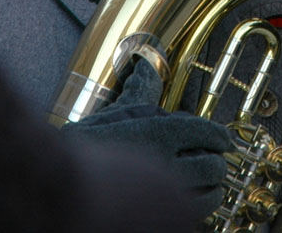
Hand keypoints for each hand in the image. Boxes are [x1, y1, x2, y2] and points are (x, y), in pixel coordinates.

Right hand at [61, 58, 231, 219]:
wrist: (57, 191)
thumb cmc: (85, 148)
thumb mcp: (117, 113)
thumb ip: (140, 91)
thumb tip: (145, 65)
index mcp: (163, 133)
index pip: (209, 133)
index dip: (220, 137)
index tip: (224, 141)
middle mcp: (168, 165)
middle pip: (213, 166)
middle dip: (217, 164)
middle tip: (217, 164)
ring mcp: (162, 199)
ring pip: (208, 196)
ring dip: (213, 190)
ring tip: (212, 188)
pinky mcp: (161, 221)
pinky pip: (193, 219)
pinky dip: (197, 211)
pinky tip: (191, 206)